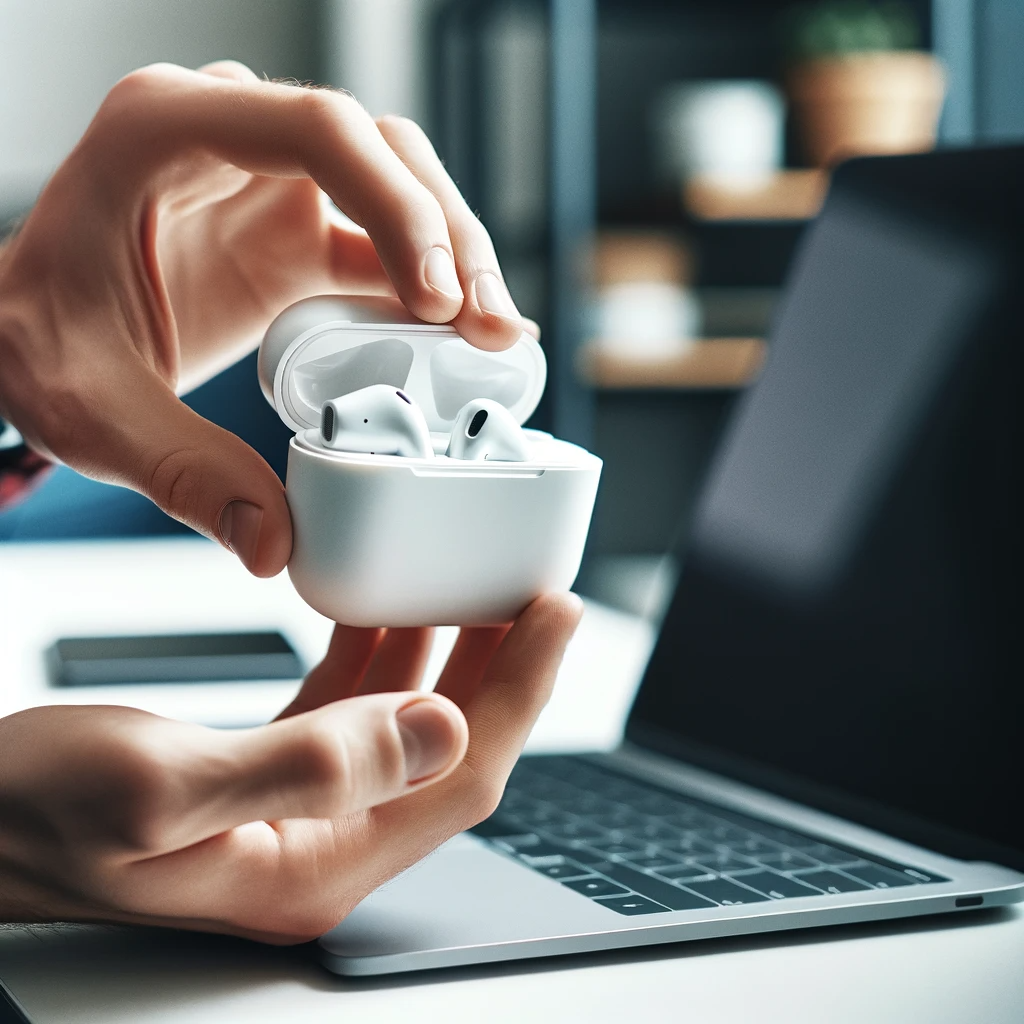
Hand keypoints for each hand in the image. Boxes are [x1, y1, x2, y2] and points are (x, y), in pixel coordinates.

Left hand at [0, 61, 528, 574]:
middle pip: (379, 152)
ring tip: (491, 338)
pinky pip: (384, 244)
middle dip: (449, 238)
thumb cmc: (37, 340)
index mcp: (165, 132)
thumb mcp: (93, 409)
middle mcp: (230, 137)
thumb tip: (274, 541)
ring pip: (399, 186)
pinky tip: (468, 339)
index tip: (435, 299)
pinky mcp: (295, 234)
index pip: (316, 131)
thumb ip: (184, 473)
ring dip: (457, 258)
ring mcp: (269, 184)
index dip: (395, 206)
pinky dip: (432, 289)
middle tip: (484, 330)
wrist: (31, 334)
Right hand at [0, 594, 581, 942]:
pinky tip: (386, 606)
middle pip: (450, 748)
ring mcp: (295, 810)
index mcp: (314, 861)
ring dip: (449, 654)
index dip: (522, 691)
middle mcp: (320, 842)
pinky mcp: (267, 773)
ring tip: (478, 584)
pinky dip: (380, 653)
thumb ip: (310, 764)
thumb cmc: (30, 810)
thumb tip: (441, 731)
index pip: (463, 775)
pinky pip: (351, 707)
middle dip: (504, 667)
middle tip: (535, 589)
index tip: (555, 612)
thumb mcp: (164, 784)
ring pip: (408, 724)